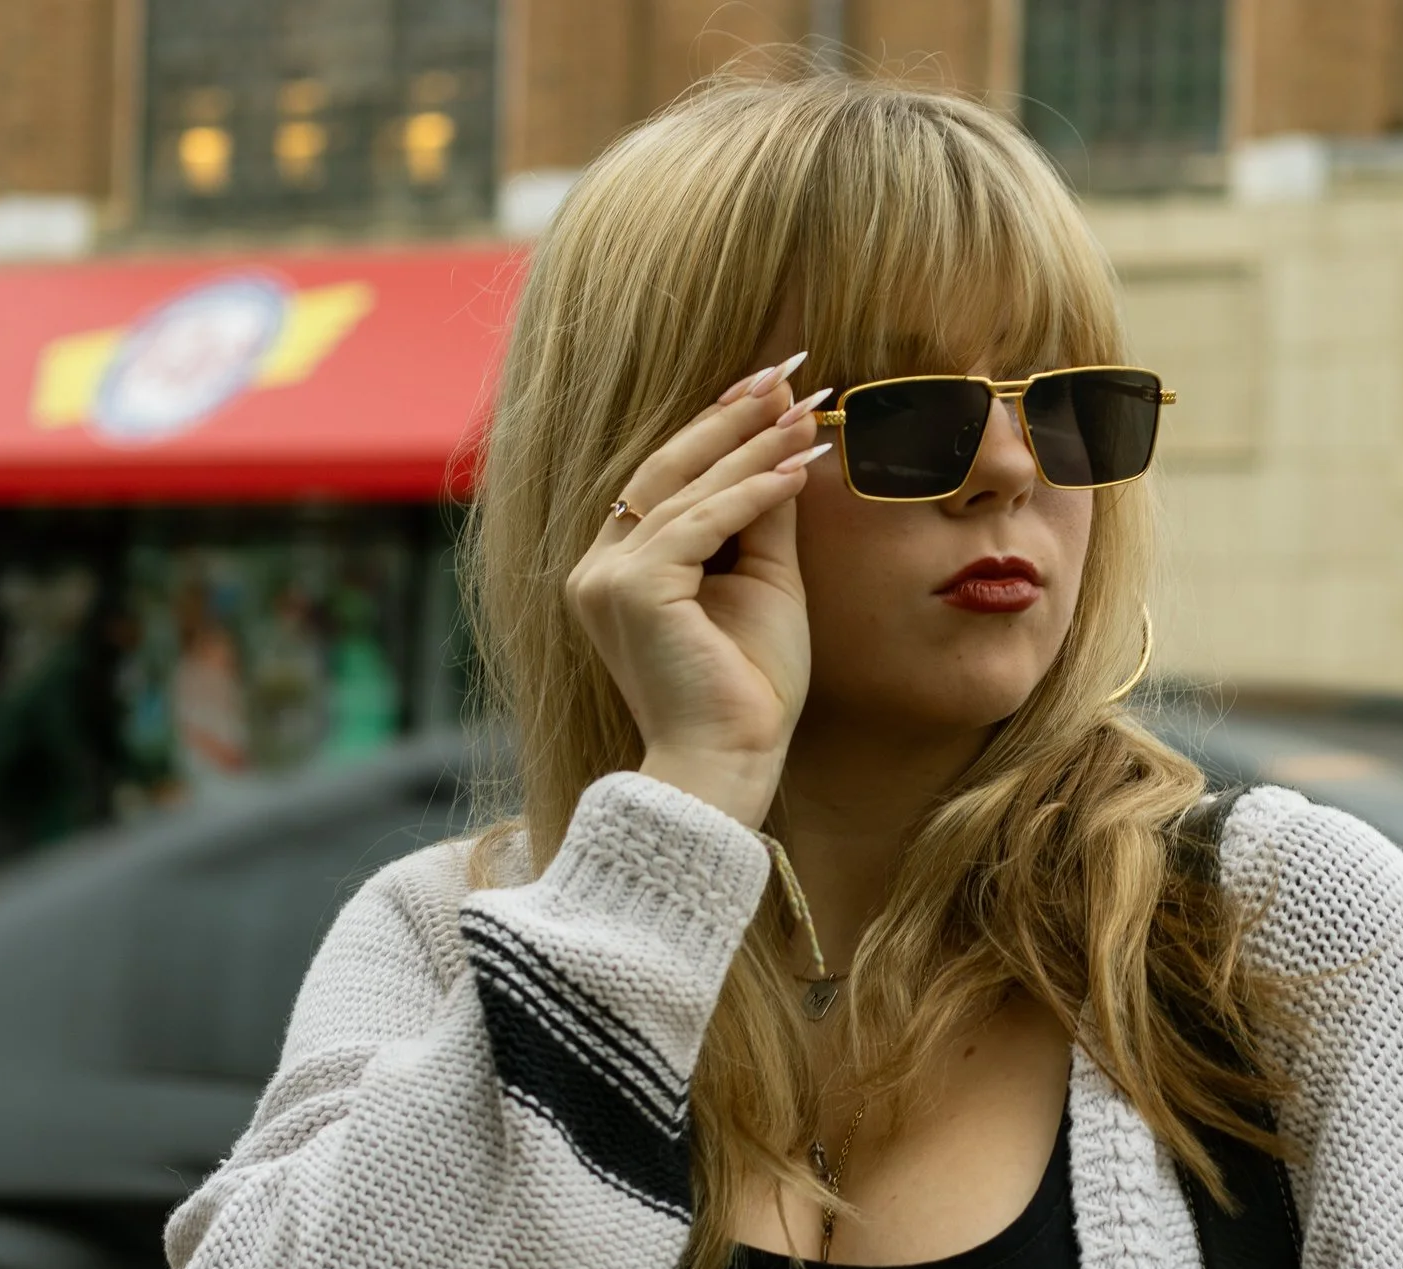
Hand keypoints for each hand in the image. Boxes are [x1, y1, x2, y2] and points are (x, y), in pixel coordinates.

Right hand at [566, 351, 831, 826]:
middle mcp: (598, 568)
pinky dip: (752, 492)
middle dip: (731, 417)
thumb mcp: (762, 584)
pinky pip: (701, 524)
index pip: (666, 480)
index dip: (717, 428)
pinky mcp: (632, 592)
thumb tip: (786, 447)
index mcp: (619, 570)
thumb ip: (762, 519)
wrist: (730, 762)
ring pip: (686, 492)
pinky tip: (797, 465)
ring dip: (751, 447)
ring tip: (804, 411)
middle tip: (787, 372)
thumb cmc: (749, 689)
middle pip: (666, 470)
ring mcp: (606, 579)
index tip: (771, 385)